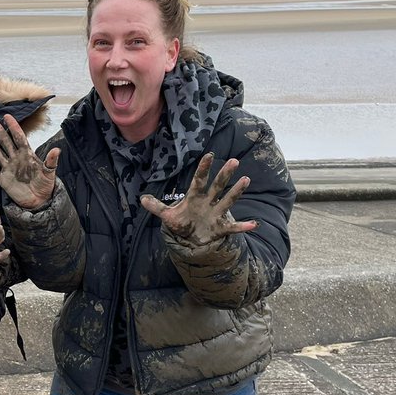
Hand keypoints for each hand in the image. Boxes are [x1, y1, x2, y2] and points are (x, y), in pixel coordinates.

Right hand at [0, 114, 59, 209]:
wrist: (39, 200)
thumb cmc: (45, 185)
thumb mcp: (49, 173)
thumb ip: (51, 161)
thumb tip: (57, 149)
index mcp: (27, 155)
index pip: (19, 138)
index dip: (14, 127)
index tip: (7, 116)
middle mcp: (16, 159)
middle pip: (6, 143)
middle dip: (0, 132)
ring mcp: (9, 169)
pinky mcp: (3, 180)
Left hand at [140, 152, 256, 244]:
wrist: (192, 239)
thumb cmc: (182, 223)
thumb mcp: (168, 216)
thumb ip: (157, 207)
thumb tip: (141, 199)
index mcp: (195, 197)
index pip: (199, 180)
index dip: (203, 169)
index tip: (209, 155)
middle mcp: (208, 202)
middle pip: (217, 186)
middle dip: (224, 175)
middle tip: (234, 161)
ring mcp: (216, 214)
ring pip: (227, 201)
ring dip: (236, 191)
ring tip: (245, 180)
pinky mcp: (221, 228)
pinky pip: (234, 227)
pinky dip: (243, 227)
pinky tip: (254, 224)